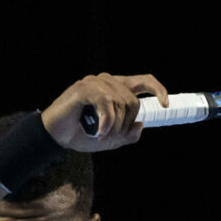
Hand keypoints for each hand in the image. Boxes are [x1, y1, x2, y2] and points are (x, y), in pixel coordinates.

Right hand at [40, 73, 168, 151]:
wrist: (55, 136)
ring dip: (114, 126)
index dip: (158, 90)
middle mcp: (107, 81)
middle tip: (111, 137)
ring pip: (120, 103)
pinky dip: (106, 121)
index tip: (164, 105)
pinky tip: (99, 132)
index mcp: (116, 88)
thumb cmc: (80, 134)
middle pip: (132, 101)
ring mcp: (95, 82)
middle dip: (126, 125)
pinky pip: (106, 103)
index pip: (144, 81)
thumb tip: (140, 126)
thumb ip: (126, 135)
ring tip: (101, 136)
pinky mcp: (84, 88)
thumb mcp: (109, 139)